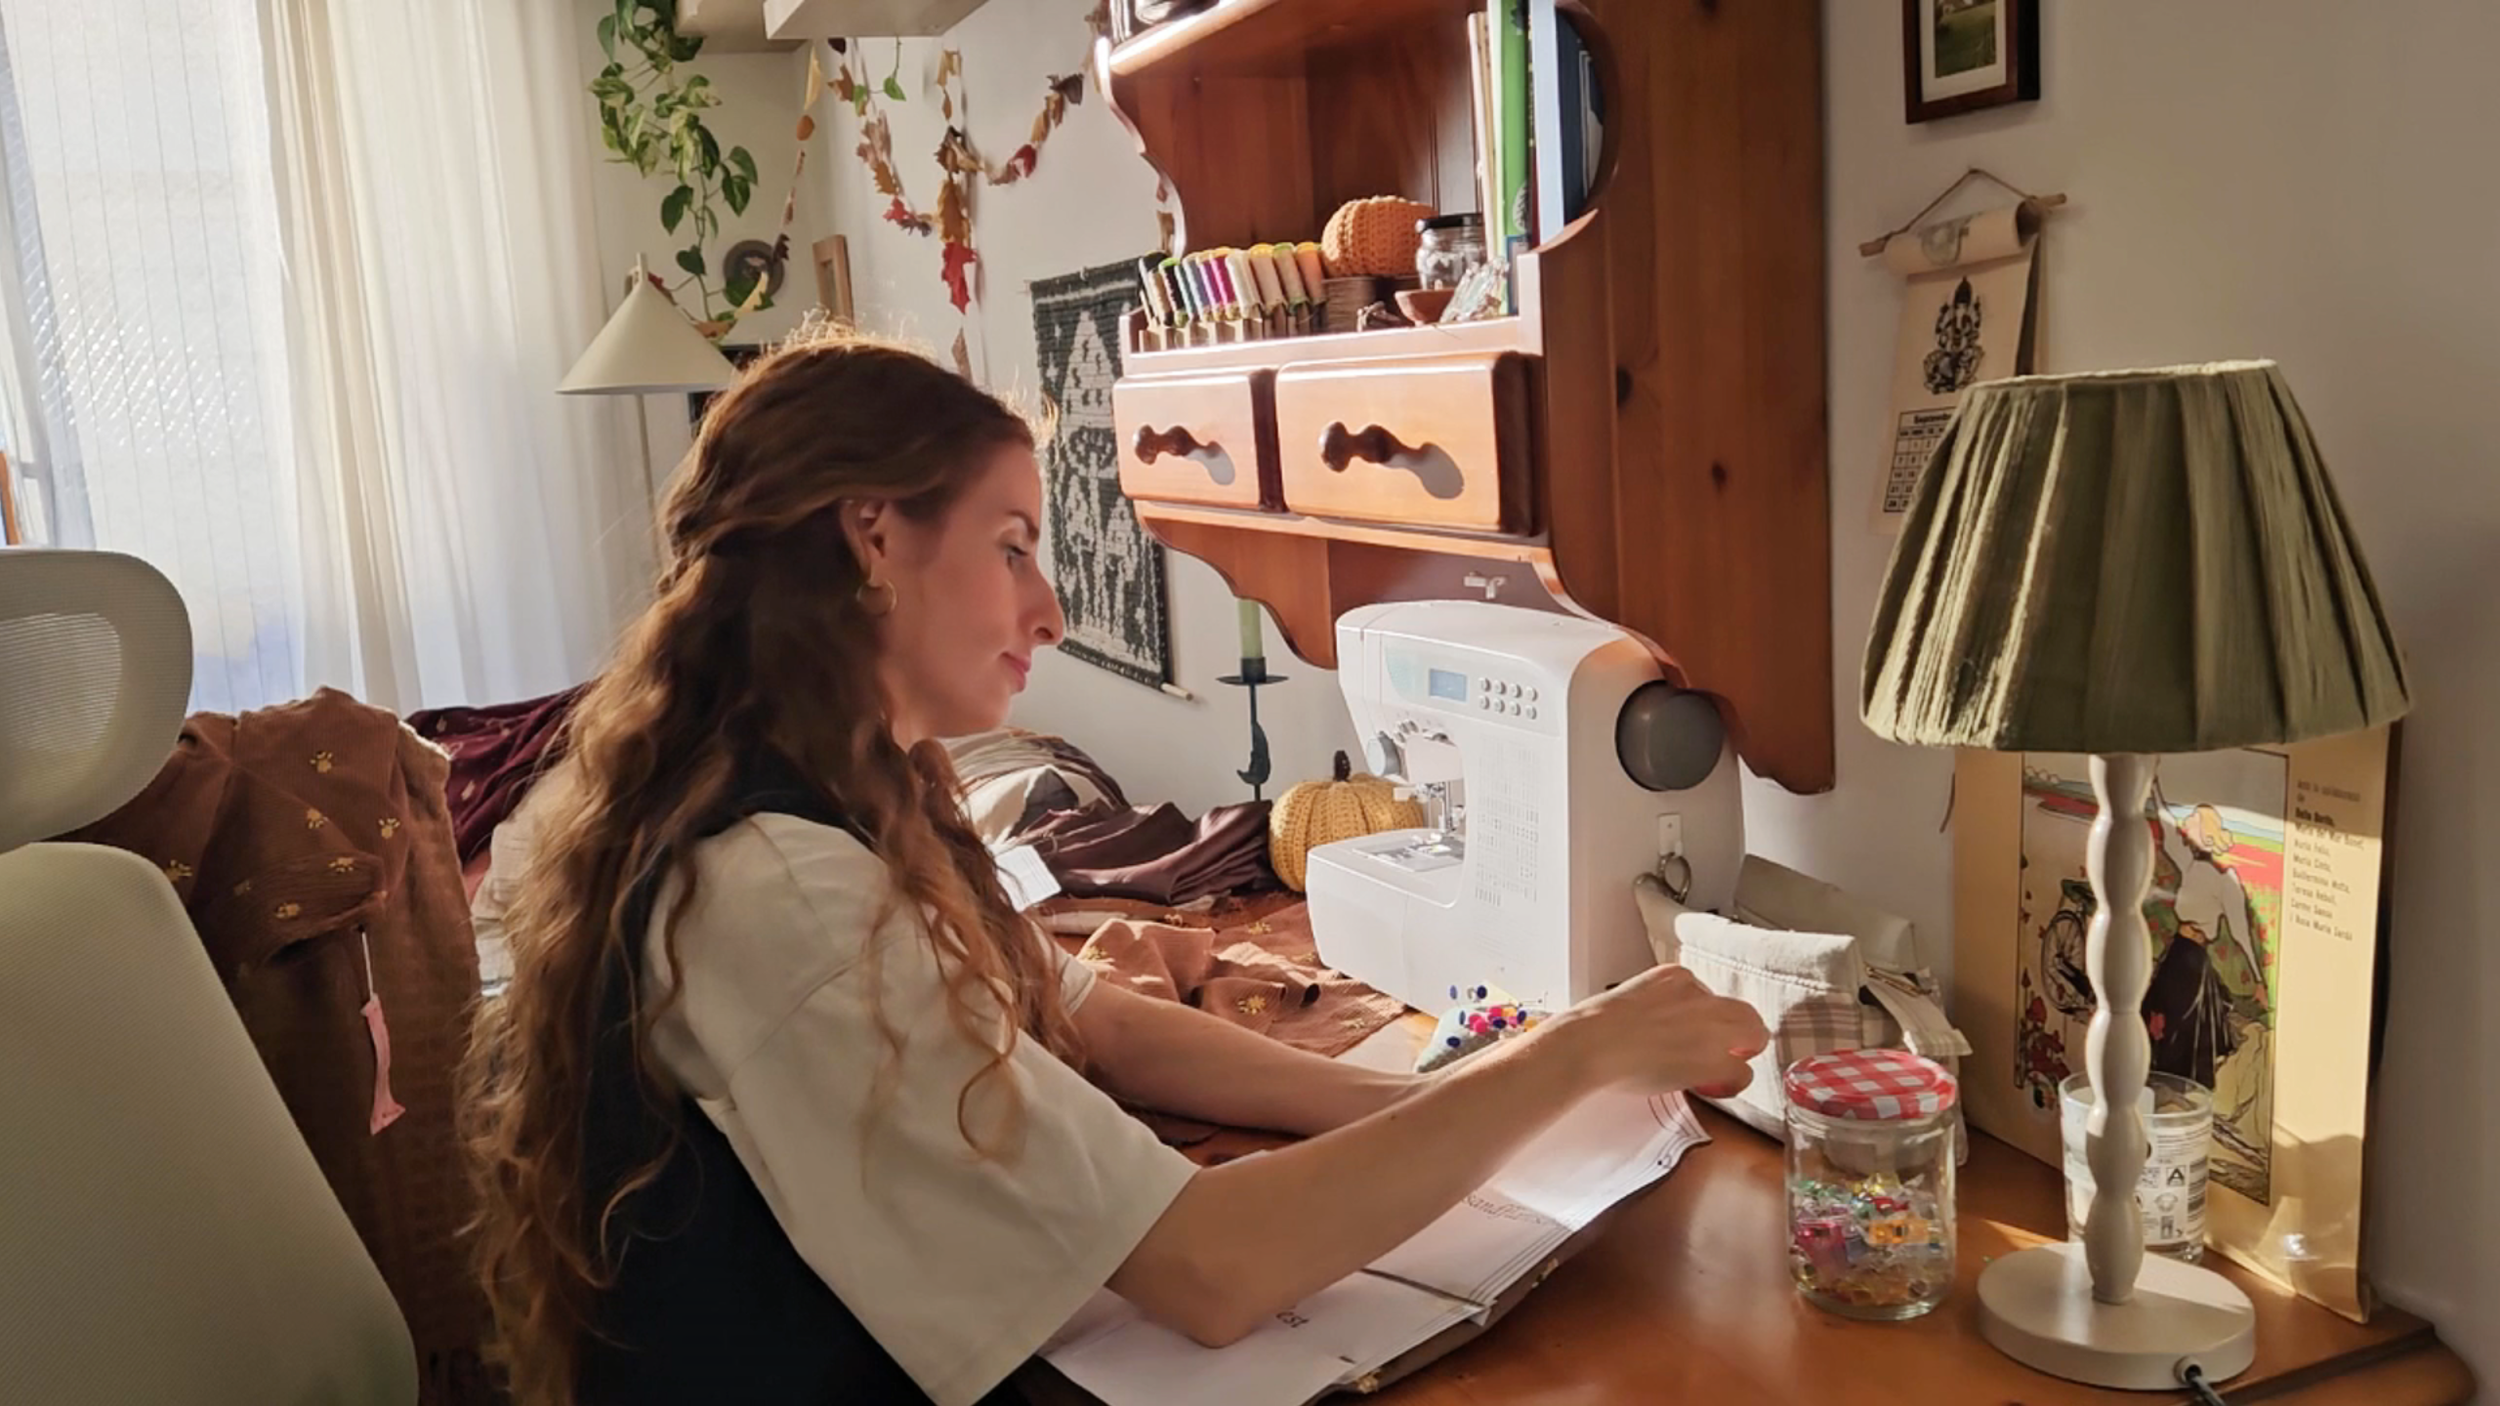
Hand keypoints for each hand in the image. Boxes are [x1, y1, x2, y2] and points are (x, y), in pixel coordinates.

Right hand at [1544, 964, 1768, 1097]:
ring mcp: (1710, 1024)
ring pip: (1754, 1036)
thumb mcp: (1628, 1002)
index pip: (1708, 996)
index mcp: (1675, 977)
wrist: (1590, 1044)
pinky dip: (1731, 1083)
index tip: (1693, 1037)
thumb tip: (1657, 1033)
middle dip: (1739, 1034)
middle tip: (1725, 1054)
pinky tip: (1712, 1087)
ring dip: (1738, 1056)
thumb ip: (1655, 1010)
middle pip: (1743, 1012)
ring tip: (1717, 1073)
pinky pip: (1742, 1072)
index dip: (1706, 1021)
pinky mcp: (1713, 1056)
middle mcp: (1699, 995)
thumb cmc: (1593, 1030)